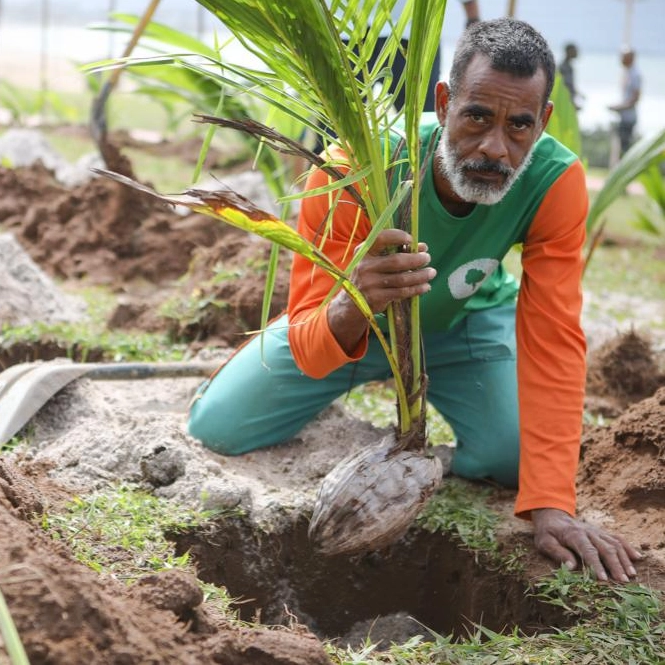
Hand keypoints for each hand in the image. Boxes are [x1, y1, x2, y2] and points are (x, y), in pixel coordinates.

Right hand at [327, 229, 435, 354]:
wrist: (352, 304)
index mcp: (363, 252)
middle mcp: (364, 266)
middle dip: (416, 259)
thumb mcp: (372, 262)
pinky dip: (416, 289)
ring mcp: (370, 283)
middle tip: (428, 258)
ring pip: (402, 279)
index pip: (380, 238)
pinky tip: (425, 286)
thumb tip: (422, 247)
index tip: (411, 240)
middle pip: (396, 261)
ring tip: (431, 273)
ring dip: (420, 275)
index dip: (397, 236)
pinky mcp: (376, 297)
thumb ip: (393, 253)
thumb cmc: (368, 277)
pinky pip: (401, 292)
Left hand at [532, 508, 642, 582]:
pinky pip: (617, 538)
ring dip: (624, 559)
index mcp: (573, 534)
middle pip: (605, 548)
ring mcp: (596, 531)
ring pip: (614, 543)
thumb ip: (557, 553)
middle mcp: (588, 531)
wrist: (552, 516)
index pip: (588, 550)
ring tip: (631, 575)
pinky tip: (637, 558)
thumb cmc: (547, 533)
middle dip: (615, 565)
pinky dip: (628, 547)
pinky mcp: (601, 532)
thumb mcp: (544, 542)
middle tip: (623, 582)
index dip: (596, 565)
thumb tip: (571, 567)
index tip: (604, 580)